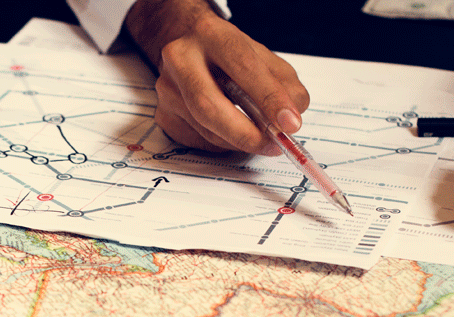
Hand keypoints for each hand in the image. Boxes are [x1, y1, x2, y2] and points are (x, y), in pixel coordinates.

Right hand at [125, 0, 308, 153]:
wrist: (189, 47)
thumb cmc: (228, 54)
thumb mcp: (263, 58)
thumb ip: (284, 85)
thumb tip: (290, 120)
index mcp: (211, 35)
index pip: (242, 67)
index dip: (269, 98)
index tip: (289, 123)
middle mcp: (181, 58)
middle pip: (209, 106)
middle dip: (246, 133)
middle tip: (273, 144)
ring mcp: (167, 88)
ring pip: (205, 129)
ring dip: (239, 141)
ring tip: (261, 138)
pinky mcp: (163, 114)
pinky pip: (198, 141)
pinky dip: (223, 144)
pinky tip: (232, 133)